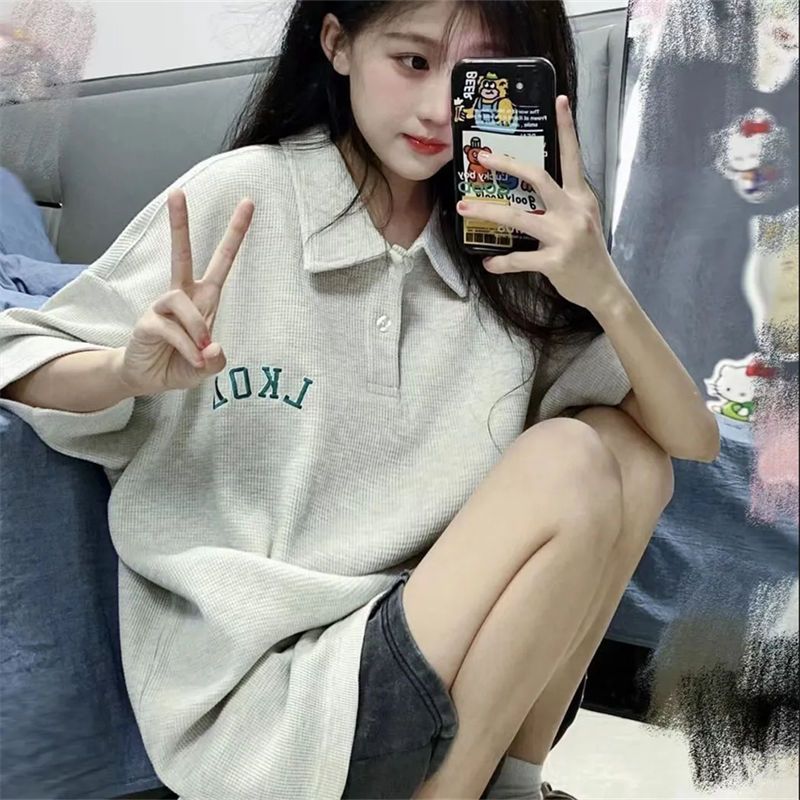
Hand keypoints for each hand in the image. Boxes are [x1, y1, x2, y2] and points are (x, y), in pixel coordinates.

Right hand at [118, 189, 254, 395]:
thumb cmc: (180, 364)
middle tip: (176, 191)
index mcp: (204, 299)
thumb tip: (213, 348)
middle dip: (179, 224)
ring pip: (180, 300)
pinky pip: (170, 328)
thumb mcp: (207, 367)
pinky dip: (187, 347)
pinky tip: (192, 359)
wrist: (148, 379)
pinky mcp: (147, 322)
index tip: (247, 204)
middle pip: (181, 254)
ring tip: (201, 352)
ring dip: (195, 329)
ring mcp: (162, 307)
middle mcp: (183, 296)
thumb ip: (216, 360)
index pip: (222, 262)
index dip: (235, 234)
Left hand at [455, 95, 625, 312]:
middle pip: (538, 178)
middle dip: (508, 165)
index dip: (567, 128)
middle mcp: (573, 211)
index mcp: (581, 197)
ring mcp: (564, 236)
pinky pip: (520, 259)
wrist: (604, 287)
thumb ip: (562, 202)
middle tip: (483, 158)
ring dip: (488, 212)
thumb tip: (532, 189)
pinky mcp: (555, 261)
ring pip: (519, 218)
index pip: (573, 157)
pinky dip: (502, 262)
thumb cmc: (587, 252)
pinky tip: (489, 262)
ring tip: (464, 207)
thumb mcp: (582, 219)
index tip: (559, 100)